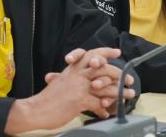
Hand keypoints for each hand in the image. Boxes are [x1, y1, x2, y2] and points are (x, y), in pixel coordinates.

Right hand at [4, 47, 134, 134]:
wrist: (36, 109)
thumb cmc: (48, 99)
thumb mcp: (62, 82)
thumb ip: (75, 79)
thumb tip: (88, 82)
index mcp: (73, 68)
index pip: (91, 54)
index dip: (105, 52)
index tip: (117, 52)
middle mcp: (76, 74)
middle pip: (102, 67)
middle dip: (118, 72)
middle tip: (130, 78)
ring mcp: (78, 86)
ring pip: (104, 84)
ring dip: (119, 91)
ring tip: (129, 95)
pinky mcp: (79, 100)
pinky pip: (97, 103)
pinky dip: (104, 108)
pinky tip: (107, 112)